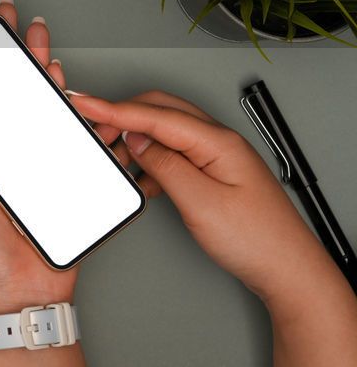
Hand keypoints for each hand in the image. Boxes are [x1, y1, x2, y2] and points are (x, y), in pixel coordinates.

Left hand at [0, 0, 128, 320]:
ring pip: (42, 103)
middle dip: (12, 50)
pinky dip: (70, 104)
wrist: (20, 292)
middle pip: (11, 90)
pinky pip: (71, 131)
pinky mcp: (65, 171)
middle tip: (8, 17)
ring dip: (40, 67)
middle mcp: (7, 150)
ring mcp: (37, 158)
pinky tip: (61, 82)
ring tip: (36, 38)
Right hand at [71, 92, 356, 364]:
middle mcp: (218, 142)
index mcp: (217, 141)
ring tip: (115, 159)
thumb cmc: (257, 240)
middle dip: (123, 116)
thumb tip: (136, 139)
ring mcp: (217, 156)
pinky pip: (174, 154)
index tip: (84, 102)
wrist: (287, 269)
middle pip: (160, 111)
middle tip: (93, 131)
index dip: (114, 108)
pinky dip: (150, 161)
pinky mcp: (213, 172)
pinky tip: (141, 179)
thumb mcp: (200, 202)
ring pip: (165, 132)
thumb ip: (164, 164)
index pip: (155, 114)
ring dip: (136, 140)